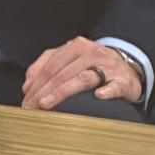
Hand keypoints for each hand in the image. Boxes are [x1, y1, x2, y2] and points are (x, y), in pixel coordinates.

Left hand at [21, 36, 141, 109]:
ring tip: (47, 104)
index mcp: (75, 46)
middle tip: (31, 108)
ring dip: (62, 92)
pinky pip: (113, 86)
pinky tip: (98, 97)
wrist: (129, 66)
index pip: (49, 65)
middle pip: (61, 73)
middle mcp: (90, 53)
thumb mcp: (72, 59)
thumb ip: (49, 66)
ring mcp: (107, 66)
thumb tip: (27, 85)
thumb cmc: (95, 64)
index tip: (25, 99)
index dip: (35, 83)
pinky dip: (106, 91)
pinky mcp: (123, 81)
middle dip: (42, 92)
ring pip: (82, 78)